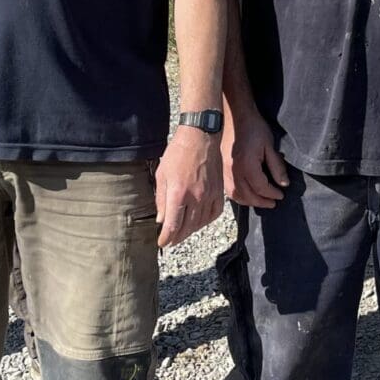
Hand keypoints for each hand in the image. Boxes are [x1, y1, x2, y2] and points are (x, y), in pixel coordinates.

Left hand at [156, 126, 223, 247]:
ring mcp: (209, 195)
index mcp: (178, 193)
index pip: (172, 225)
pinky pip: (214, 214)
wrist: (200, 137)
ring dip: (190, 231)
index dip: (166, 238)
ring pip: (200, 223)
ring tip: (182, 233)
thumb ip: (161, 200)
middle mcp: (196, 197)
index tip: (162, 243)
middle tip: (170, 241)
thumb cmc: (178, 152)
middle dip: (176, 238)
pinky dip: (206, 221)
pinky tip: (199, 222)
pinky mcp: (219, 191)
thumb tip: (161, 220)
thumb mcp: (162, 174)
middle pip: (186, 228)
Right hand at [224, 107, 288, 209]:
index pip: (261, 188)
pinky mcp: (220, 169)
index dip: (272, 194)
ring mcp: (224, 171)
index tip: (281, 195)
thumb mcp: (270, 145)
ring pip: (236, 195)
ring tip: (261, 201)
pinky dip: (238, 195)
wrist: (235, 116)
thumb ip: (276, 166)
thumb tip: (283, 184)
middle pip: (247, 195)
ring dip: (249, 201)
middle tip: (273, 203)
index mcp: (247, 166)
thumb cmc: (254, 128)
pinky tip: (246, 194)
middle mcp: (233, 172)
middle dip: (262, 202)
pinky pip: (228, 189)